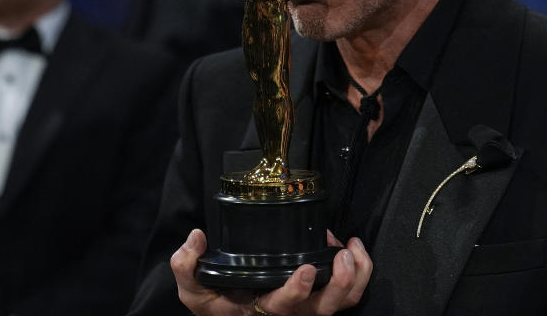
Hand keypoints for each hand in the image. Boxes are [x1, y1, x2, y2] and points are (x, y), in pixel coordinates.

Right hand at [170, 229, 371, 314]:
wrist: (229, 314)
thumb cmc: (216, 302)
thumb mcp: (193, 290)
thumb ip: (187, 267)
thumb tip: (196, 239)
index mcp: (263, 310)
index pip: (284, 306)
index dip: (297, 289)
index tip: (303, 268)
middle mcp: (291, 313)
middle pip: (325, 308)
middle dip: (339, 282)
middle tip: (340, 255)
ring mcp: (309, 307)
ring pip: (344, 302)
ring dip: (356, 276)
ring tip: (351, 247)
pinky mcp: (321, 296)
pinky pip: (350, 293)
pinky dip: (360, 271)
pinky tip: (352, 247)